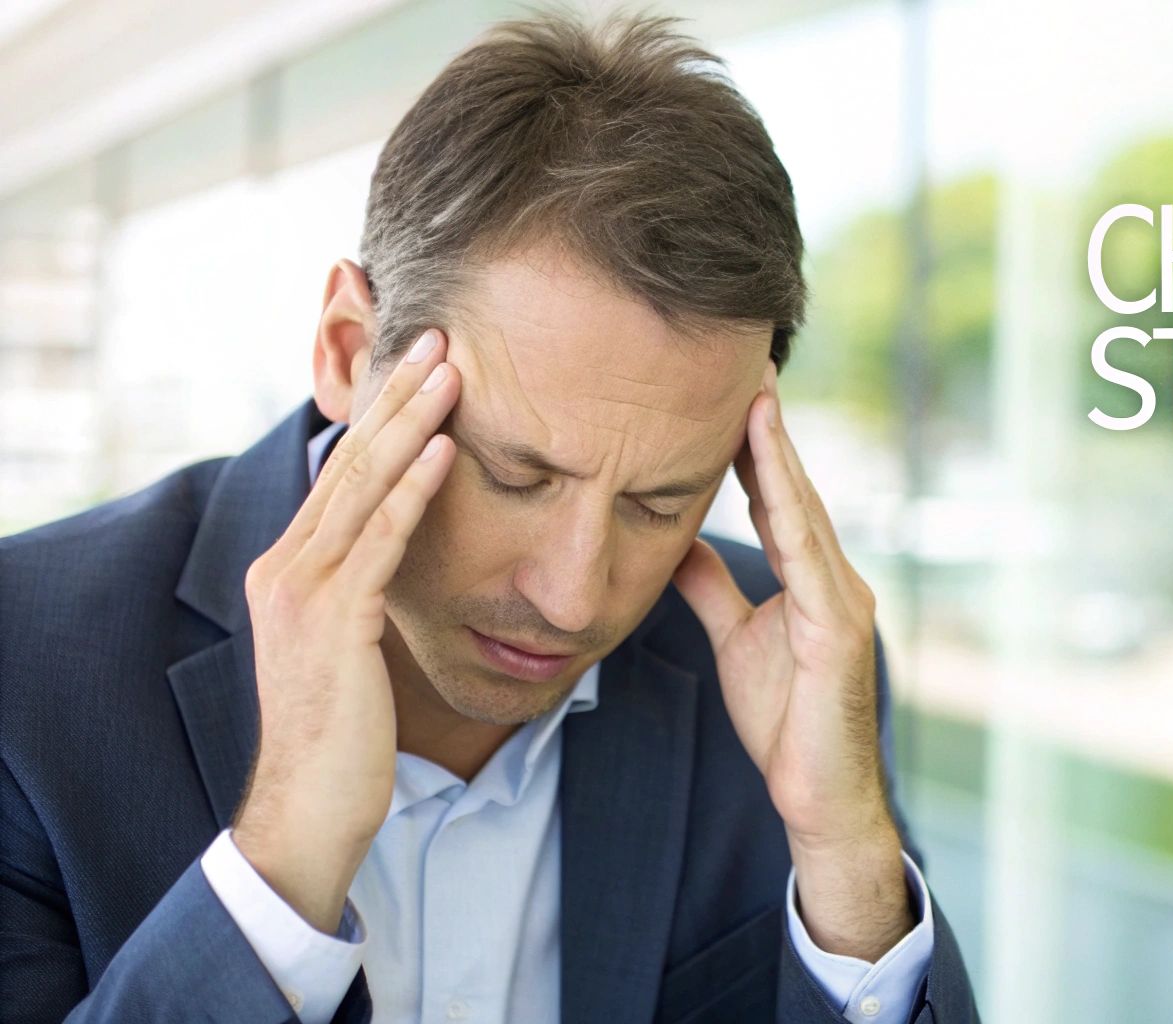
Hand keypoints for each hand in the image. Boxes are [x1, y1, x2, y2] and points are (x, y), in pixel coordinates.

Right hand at [233, 330, 460, 932]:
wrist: (312, 806)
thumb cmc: (347, 734)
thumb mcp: (351, 646)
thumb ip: (367, 592)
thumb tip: (404, 556)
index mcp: (290, 567)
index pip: (343, 473)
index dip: (384, 415)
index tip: (425, 364)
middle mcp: (286, 567)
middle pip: (350, 462)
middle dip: (398, 396)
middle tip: (441, 336)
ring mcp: (303, 590)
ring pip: (365, 486)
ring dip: (413, 423)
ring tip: (452, 368)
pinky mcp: (334, 619)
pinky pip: (381, 540)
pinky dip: (416, 490)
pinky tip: (449, 448)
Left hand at [671, 362, 910, 959]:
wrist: (819, 798)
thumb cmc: (786, 723)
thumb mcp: (736, 640)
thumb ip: (713, 588)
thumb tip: (676, 536)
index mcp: (813, 579)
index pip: (778, 499)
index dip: (754, 447)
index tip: (728, 393)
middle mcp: (836, 578)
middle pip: (796, 490)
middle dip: (769, 430)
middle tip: (744, 366)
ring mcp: (844, 600)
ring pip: (805, 510)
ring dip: (777, 452)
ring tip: (753, 397)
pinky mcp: (839, 627)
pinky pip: (806, 553)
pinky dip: (786, 504)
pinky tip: (766, 467)